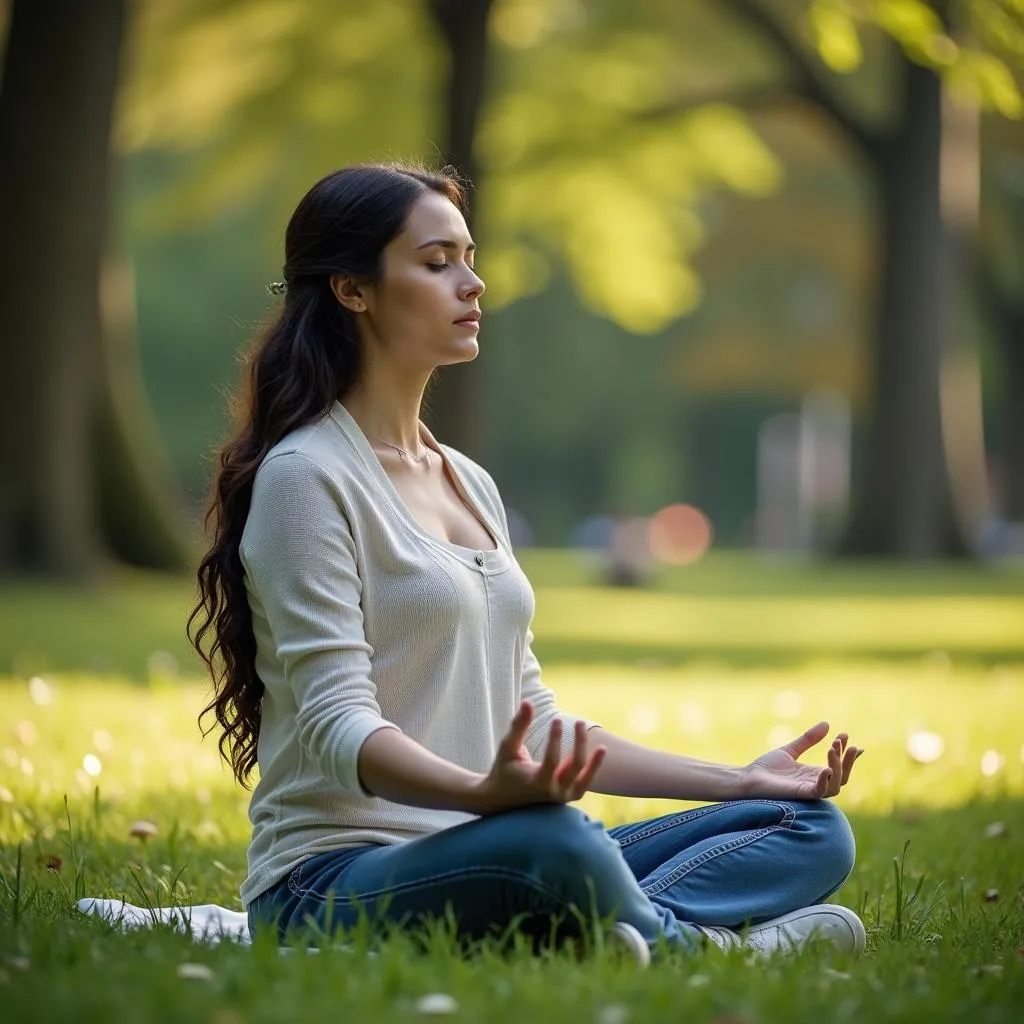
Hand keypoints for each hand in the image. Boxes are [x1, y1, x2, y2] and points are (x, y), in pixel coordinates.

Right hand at [469, 701, 606, 815]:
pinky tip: (597, 754)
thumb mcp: (508, 747)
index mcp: (536, 782)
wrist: (501, 799)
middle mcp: (552, 793)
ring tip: (603, 748)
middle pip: (574, 768)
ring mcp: (561, 798)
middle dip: (580, 743)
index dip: (555, 738)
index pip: (552, 760)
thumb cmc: (503, 769)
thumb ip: (519, 726)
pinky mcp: (566, 798)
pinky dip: (591, 771)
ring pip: (584, 781)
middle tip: (580, 722)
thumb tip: (528, 702)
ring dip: (594, 764)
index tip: (556, 719)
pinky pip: (583, 784)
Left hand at [740, 721, 862, 800]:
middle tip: (842, 740)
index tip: (845, 734)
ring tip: (832, 748)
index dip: (846, 752)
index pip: (839, 765)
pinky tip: (826, 768)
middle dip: (848, 760)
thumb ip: (808, 739)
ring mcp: (809, 789)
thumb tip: (827, 724)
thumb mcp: (791, 749)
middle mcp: (815, 783)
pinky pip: (820, 792)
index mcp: (815, 773)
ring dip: (838, 766)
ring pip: (837, 785)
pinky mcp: (801, 794)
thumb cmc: (767, 767)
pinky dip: (825, 781)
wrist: (749, 777)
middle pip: (843, 777)